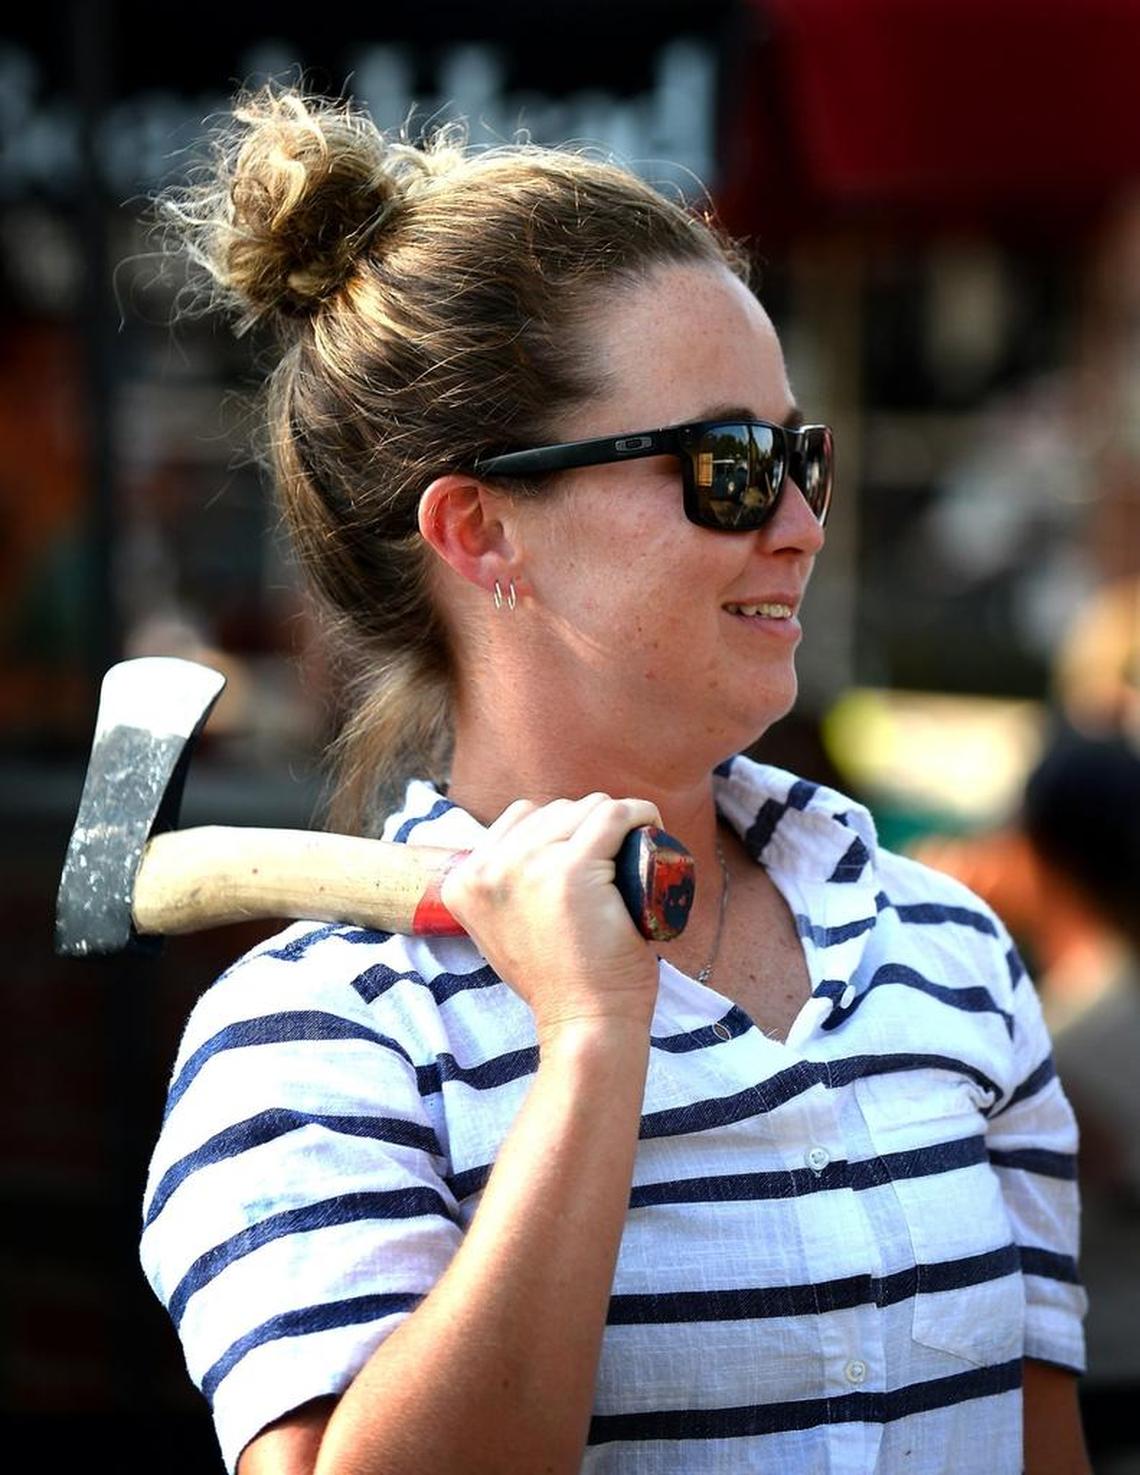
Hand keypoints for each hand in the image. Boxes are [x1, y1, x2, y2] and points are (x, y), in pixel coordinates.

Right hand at [440, 794, 663, 1041]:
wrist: (584, 1022)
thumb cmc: (558, 979)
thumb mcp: (506, 928)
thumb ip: (501, 891)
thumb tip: (518, 851)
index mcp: (464, 881)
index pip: (520, 819)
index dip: (560, 833)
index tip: (586, 862)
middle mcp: (488, 869)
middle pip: (554, 811)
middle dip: (588, 830)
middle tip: (613, 869)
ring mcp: (529, 866)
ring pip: (585, 809)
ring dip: (614, 824)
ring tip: (630, 858)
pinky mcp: (573, 870)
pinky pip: (614, 815)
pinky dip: (640, 814)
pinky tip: (652, 828)